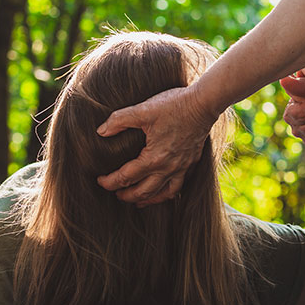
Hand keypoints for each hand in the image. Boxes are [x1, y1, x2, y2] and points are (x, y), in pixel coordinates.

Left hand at [96, 85, 217, 205]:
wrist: (203, 104)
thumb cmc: (174, 105)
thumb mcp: (143, 110)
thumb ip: (119, 120)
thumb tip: (101, 131)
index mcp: (153, 158)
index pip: (126, 177)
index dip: (110, 182)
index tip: (100, 181)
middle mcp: (168, 168)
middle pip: (143, 191)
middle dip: (127, 195)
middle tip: (116, 194)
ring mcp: (182, 168)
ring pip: (162, 193)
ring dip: (147, 199)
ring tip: (137, 201)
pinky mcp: (191, 163)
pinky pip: (178, 186)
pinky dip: (167, 193)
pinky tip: (162, 191)